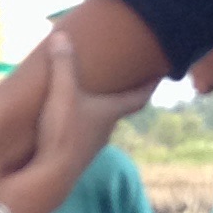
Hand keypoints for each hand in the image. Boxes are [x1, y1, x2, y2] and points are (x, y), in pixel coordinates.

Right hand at [0, 33, 153, 212]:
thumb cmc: (63, 132)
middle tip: (123, 79)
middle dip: (121, 94)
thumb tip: (61, 35)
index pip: (138, 97)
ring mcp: (91, 145)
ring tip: (90, 98)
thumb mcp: (62, 93)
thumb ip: (62, 65)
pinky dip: (78, 124)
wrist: (50, 176)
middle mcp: (106, 129)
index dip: (150, 85)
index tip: (161, 74)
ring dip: (97, 111)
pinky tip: (65, 121)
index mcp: (110, 112)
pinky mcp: (74, 156)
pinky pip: (80, 135)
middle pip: (119, 109)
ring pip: (99, 123)